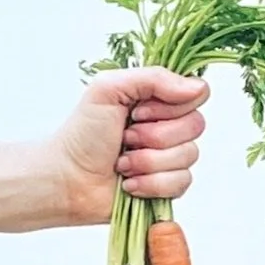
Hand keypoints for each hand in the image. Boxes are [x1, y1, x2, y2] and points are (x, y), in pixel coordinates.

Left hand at [50, 69, 209, 223]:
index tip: (139, 111)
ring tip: (121, 163)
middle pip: (196, 125)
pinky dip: (151, 183)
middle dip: (154, 136)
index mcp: (157, 98)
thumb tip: (198, 87)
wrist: (67, 179)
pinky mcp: (167, 185)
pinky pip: (181, 182)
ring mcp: (169, 156)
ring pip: (188, 156)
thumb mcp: (109, 89)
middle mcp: (168, 125)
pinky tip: (129, 183)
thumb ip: (154, 78)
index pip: (198, 93)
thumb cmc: (82, 133)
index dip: (171, 106)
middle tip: (125, 138)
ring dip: (148, 161)